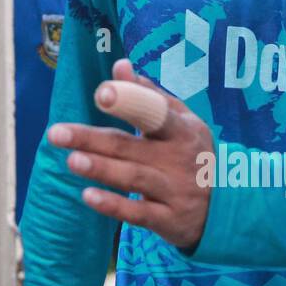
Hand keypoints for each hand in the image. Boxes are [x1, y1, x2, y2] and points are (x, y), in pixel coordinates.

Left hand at [47, 59, 214, 251]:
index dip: (130, 101)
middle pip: (129, 146)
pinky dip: (114, 205)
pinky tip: (88, 196)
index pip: (154, 112)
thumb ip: (147, 95)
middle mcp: (179, 158)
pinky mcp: (169, 220)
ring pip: (133, 178)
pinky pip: (139, 213)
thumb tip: (119, 66)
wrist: (228, 207)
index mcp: (181, 129)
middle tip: (56, 132)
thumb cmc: (191, 153)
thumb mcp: (179, 121)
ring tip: (71, 160)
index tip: (102, 93)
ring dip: (101, 169)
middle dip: (91, 139)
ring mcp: (176, 190)